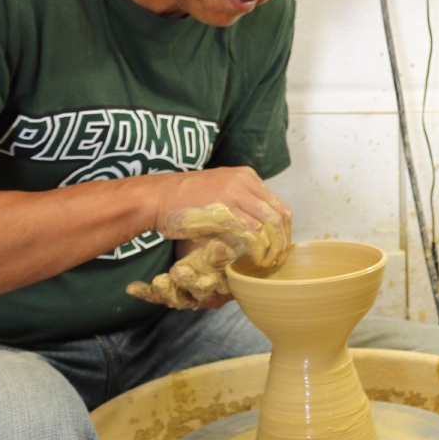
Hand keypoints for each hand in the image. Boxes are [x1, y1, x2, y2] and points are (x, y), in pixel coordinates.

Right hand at [127, 169, 291, 309]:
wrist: (155, 198)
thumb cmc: (183, 201)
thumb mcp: (219, 195)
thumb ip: (241, 207)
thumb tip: (260, 232)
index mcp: (246, 176)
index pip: (278, 204)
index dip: (283, 230)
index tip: (278, 247)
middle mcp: (245, 181)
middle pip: (280, 214)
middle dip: (283, 241)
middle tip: (278, 259)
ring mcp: (235, 194)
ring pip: (271, 223)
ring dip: (273, 247)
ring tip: (267, 262)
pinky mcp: (224, 211)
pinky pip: (252, 232)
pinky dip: (258, 249)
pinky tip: (254, 260)